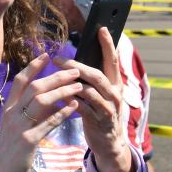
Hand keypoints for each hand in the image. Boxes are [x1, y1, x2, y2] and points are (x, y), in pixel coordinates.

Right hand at [0, 53, 82, 171]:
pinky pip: (49, 122)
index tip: (47, 55)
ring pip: (41, 100)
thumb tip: (48, 99)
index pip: (19, 81)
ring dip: (62, 90)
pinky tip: (75, 107)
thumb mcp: (13, 126)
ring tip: (78, 86)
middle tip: (74, 70)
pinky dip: (63, 112)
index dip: (33, 67)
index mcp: (7, 108)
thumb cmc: (8, 150)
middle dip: (55, 76)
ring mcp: (19, 126)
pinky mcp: (28, 140)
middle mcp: (12, 113)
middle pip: (34, 87)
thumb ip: (27, 112)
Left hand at [54, 28, 131, 171]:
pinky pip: (83, 108)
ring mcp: (108, 109)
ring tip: (56, 75)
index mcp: (115, 84)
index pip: (112, 61)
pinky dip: (70, 101)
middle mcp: (114, 94)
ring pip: (91, 91)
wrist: (108, 143)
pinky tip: (59, 96)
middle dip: (77, 66)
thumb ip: (90, 79)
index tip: (101, 28)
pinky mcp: (99, 122)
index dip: (108, 45)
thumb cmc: (98, 112)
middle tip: (58, 59)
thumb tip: (74, 61)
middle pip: (97, 75)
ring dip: (72, 83)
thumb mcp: (99, 94)